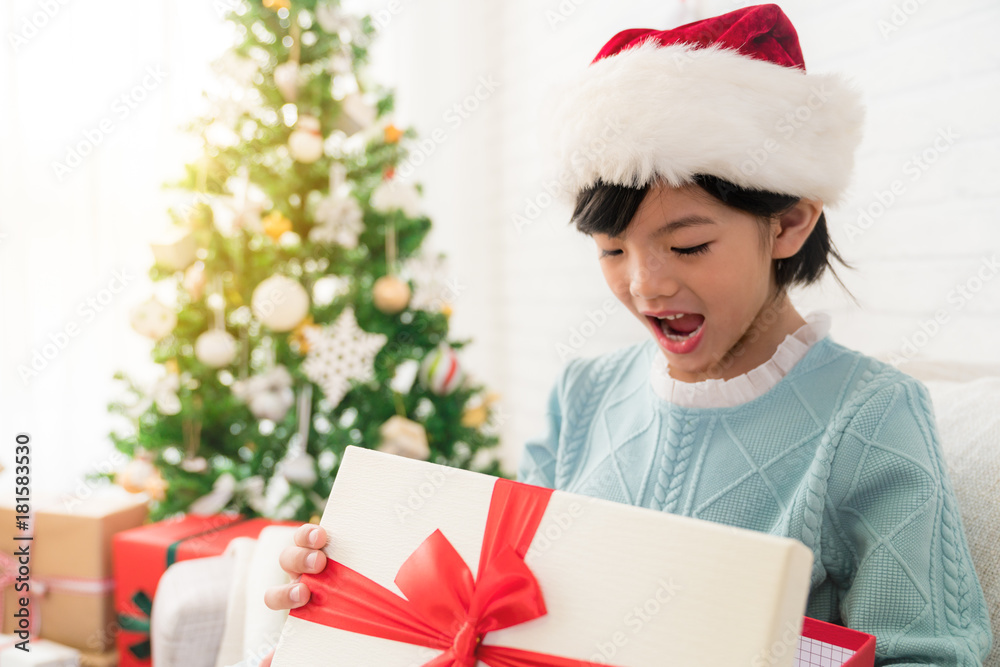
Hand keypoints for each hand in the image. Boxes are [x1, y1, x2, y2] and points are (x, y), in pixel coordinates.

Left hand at [260, 523, 328, 666]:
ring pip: (298, 542)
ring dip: (305, 541)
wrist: (356, 597)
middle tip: (316, 566)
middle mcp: (300, 572)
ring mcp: (313, 553)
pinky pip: (315, 531)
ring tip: (319, 545)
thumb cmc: (332, 614)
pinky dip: (314, 531)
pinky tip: (324, 532)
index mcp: (294, 596)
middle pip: (287, 561)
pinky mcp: (328, 541)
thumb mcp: (314, 630)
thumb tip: (262, 666)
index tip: (302, 596)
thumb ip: (290, 645)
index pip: (277, 595)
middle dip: (298, 562)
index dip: (283, 595)